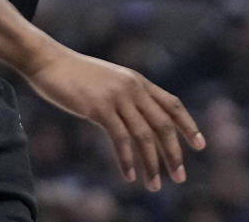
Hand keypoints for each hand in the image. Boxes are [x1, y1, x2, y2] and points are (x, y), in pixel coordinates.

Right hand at [27, 43, 204, 191]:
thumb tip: (140, 122)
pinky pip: (120, 139)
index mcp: (136, 80)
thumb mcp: (108, 81)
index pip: (171, 103)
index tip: (200, 146)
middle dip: (174, 153)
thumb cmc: (76, 74)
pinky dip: (128, 160)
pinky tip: (130, 176)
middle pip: (163, 124)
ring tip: (155, 186)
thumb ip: (127, 96)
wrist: (48, 61)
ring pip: (144, 136)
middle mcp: (131, 86)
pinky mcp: (99, 107)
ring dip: (152, 164)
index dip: (188, 125)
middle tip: (180, 177)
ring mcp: (116, 96)